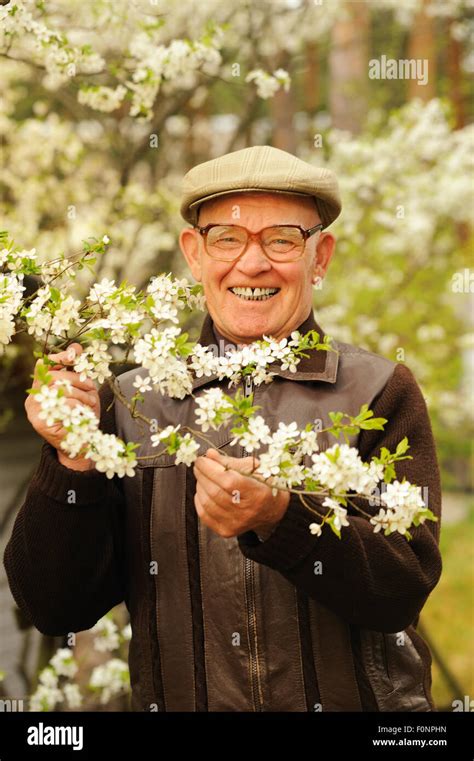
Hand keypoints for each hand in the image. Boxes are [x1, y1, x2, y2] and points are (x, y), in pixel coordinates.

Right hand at [25, 342, 99, 470]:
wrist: (81, 443)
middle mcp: (35, 396)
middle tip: (91, 387)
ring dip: (80, 394)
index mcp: (42, 386)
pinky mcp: (39, 421)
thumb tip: (76, 347)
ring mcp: (34, 409)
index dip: (59, 356)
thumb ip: (77, 370)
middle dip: (76, 378)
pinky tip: (82, 414)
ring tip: (90, 403)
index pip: (44, 364)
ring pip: (58, 389)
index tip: (75, 355)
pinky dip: (76, 407)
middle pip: (53, 375)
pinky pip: (61, 405)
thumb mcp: (83, 389)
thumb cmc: (82, 414)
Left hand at [193, 448, 289, 538]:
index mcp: (258, 493)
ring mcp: (236, 523)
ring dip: (200, 486)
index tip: (202, 459)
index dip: (211, 469)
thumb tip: (209, 454)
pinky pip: (204, 514)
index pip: (228, 481)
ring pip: (207, 502)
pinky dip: (199, 500)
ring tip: (202, 476)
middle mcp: (247, 512)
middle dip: (202, 475)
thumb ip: (230, 461)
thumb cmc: (263, 485)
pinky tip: (203, 491)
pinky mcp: (226, 531)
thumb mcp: (253, 468)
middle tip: (199, 465)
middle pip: (215, 492)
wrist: (271, 510)